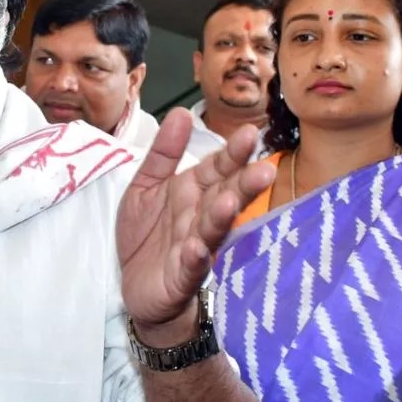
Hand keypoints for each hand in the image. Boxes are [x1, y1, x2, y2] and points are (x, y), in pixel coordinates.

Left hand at [116, 110, 274, 344]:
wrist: (136, 287)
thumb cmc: (148, 235)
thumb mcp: (146, 186)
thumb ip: (164, 152)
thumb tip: (181, 114)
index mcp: (194, 191)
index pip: (218, 168)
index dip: (232, 153)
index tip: (250, 134)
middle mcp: (200, 216)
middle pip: (225, 196)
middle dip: (244, 184)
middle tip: (265, 170)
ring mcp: (195, 246)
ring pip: (212, 230)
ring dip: (222, 217)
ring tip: (230, 202)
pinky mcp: (182, 276)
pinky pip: (191, 266)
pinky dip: (196, 258)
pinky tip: (198, 249)